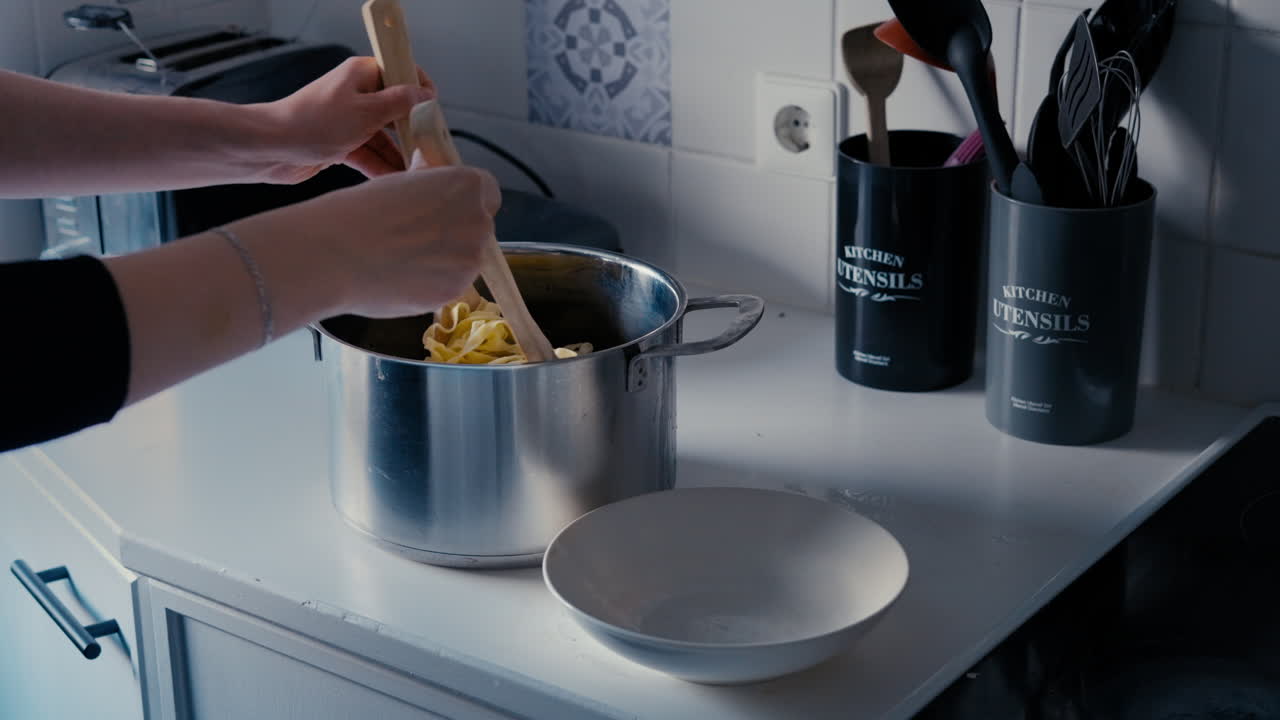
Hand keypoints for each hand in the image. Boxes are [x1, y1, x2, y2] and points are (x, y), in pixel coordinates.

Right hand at [230, 164, 500, 318]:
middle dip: (454, 230)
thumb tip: (429, 171)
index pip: (486, 191)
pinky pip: (449, 284)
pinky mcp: (454, 291)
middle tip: (416, 235)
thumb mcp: (399, 182)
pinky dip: (431, 282)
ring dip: (443, 258)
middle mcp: (479, 223)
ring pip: (465, 258)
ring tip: (402, 258)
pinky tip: (401, 276)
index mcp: (468, 186)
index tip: (441, 205)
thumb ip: (427, 183)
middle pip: (478, 226)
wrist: (334, 256)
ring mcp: (469, 261)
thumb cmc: (358, 212)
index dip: (462, 199)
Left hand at [257, 57, 434, 182]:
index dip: (419, 89)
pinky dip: (380, 166)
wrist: (272, 148)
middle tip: (429, 147)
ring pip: (383, 137)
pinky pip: (368, 154)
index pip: (400, 73)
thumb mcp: (366, 111)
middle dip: (412, 129)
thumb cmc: (314, 122)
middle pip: (395, 110)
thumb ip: (400, 103)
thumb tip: (425, 94)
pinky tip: (394, 180)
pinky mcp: (340, 143)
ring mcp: (348, 120)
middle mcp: (356, 94)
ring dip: (397, 154)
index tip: (433, 110)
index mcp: (361, 75)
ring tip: (416, 172)